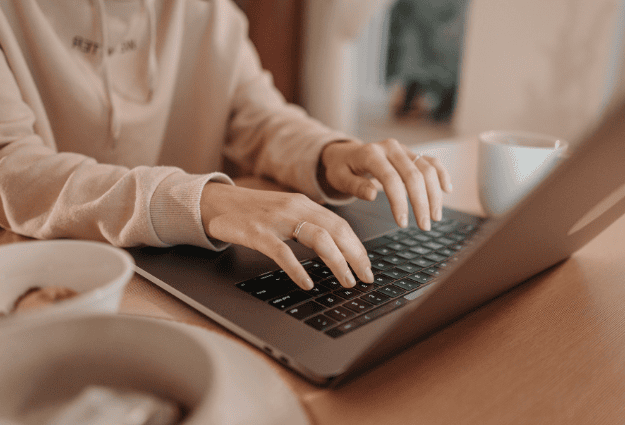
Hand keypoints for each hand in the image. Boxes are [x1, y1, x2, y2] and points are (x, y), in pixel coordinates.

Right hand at [200, 183, 374, 289]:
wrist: (216, 202)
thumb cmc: (252, 212)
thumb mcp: (285, 212)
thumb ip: (307, 224)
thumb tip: (334, 248)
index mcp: (304, 204)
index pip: (340, 224)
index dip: (357, 246)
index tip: (367, 266)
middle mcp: (295, 208)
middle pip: (336, 230)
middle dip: (356, 256)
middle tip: (366, 278)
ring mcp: (277, 220)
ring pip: (318, 239)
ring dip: (337, 262)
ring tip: (346, 281)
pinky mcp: (257, 232)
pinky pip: (283, 252)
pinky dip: (297, 269)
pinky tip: (307, 283)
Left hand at [319, 139, 452, 229]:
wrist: (346, 154)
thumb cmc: (342, 169)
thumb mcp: (340, 178)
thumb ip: (355, 186)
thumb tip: (371, 195)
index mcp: (371, 153)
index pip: (390, 178)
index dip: (399, 202)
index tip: (402, 223)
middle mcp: (390, 148)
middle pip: (413, 175)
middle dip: (421, 203)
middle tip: (424, 226)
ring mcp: (403, 149)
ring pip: (426, 169)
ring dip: (434, 194)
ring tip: (435, 217)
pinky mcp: (411, 153)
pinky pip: (431, 161)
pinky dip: (441, 174)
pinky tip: (446, 190)